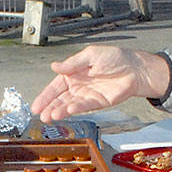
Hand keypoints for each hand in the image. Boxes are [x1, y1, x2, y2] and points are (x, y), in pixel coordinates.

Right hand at [31, 45, 170, 121]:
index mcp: (73, 74)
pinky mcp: (98, 103)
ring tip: (51, 116)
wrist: (135, 68)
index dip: (45, 96)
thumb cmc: (115, 58)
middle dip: (50, 107)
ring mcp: (87, 95)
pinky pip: (85, 106)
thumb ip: (72, 63)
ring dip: (60, 111)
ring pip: (70, 105)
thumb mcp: (90, 55)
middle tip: (41, 116)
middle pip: (60, 99)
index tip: (36, 106)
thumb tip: (54, 66)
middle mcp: (78, 86)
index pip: (55, 86)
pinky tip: (68, 111)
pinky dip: (76, 109)